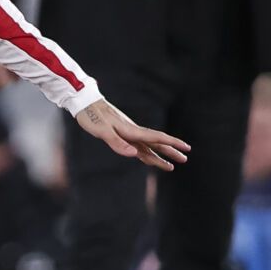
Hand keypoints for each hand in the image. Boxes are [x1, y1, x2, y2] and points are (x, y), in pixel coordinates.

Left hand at [76, 98, 190, 170]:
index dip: (172, 143)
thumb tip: (134, 154)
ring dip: (159, 155)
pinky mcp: (120, 134)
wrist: (84, 103)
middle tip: (185, 159)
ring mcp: (127, 133)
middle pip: (155, 144)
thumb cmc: (91, 116)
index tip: (186, 147)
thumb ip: (117, 143)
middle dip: (170, 152)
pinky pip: (137, 146)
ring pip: (147, 147)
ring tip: (171, 166)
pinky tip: (149, 158)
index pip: (156, 138)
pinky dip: (145, 153)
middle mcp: (132, 132)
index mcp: (131, 131)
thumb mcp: (102, 131)